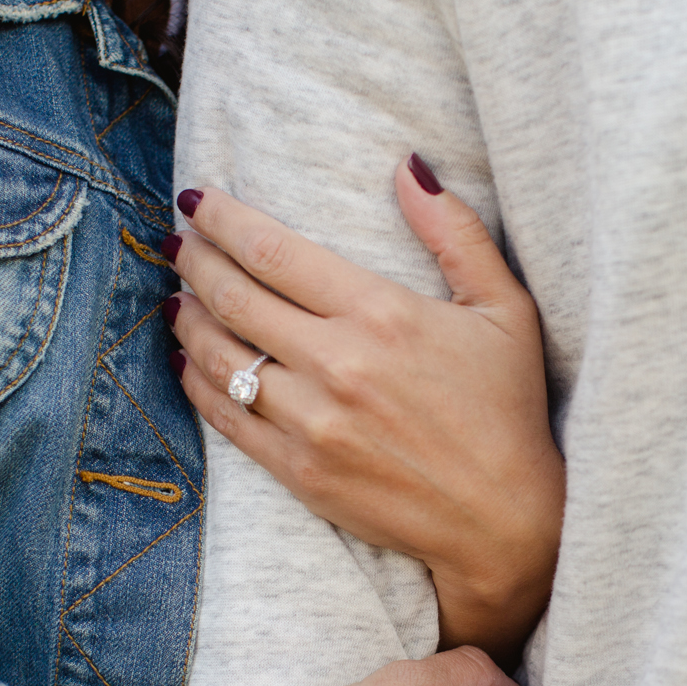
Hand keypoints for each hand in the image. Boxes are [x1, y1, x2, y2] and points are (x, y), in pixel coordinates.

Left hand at [165, 157, 564, 668]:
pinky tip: (187, 361)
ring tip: (177, 297)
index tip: (198, 200)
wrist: (506, 520)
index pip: (272, 252)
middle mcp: (337, 365)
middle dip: (194, 259)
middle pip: (233, 297)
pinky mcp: (300, 472)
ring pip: (218, 357)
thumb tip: (409, 164)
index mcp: (381, 314)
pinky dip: (195, 384)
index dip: (223, 220)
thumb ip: (455, 232)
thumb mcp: (505, 309)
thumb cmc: (509, 410)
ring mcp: (312, 423)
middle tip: (177, 240)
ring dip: (186, 320)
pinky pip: (225, 419)